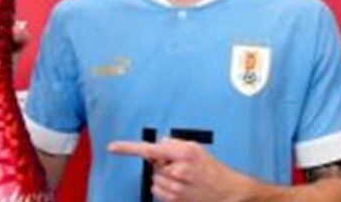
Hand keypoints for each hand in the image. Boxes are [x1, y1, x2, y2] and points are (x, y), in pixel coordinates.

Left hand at [108, 137, 250, 201]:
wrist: (227, 192)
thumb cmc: (213, 170)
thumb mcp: (198, 148)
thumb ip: (176, 144)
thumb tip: (160, 143)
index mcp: (184, 153)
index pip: (151, 149)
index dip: (128, 148)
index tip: (113, 147)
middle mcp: (179, 169)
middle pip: (154, 165)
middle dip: (162, 164)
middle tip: (178, 166)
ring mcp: (176, 187)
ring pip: (154, 178)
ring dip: (163, 177)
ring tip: (181, 178)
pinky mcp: (175, 199)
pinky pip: (157, 191)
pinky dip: (163, 188)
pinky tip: (178, 186)